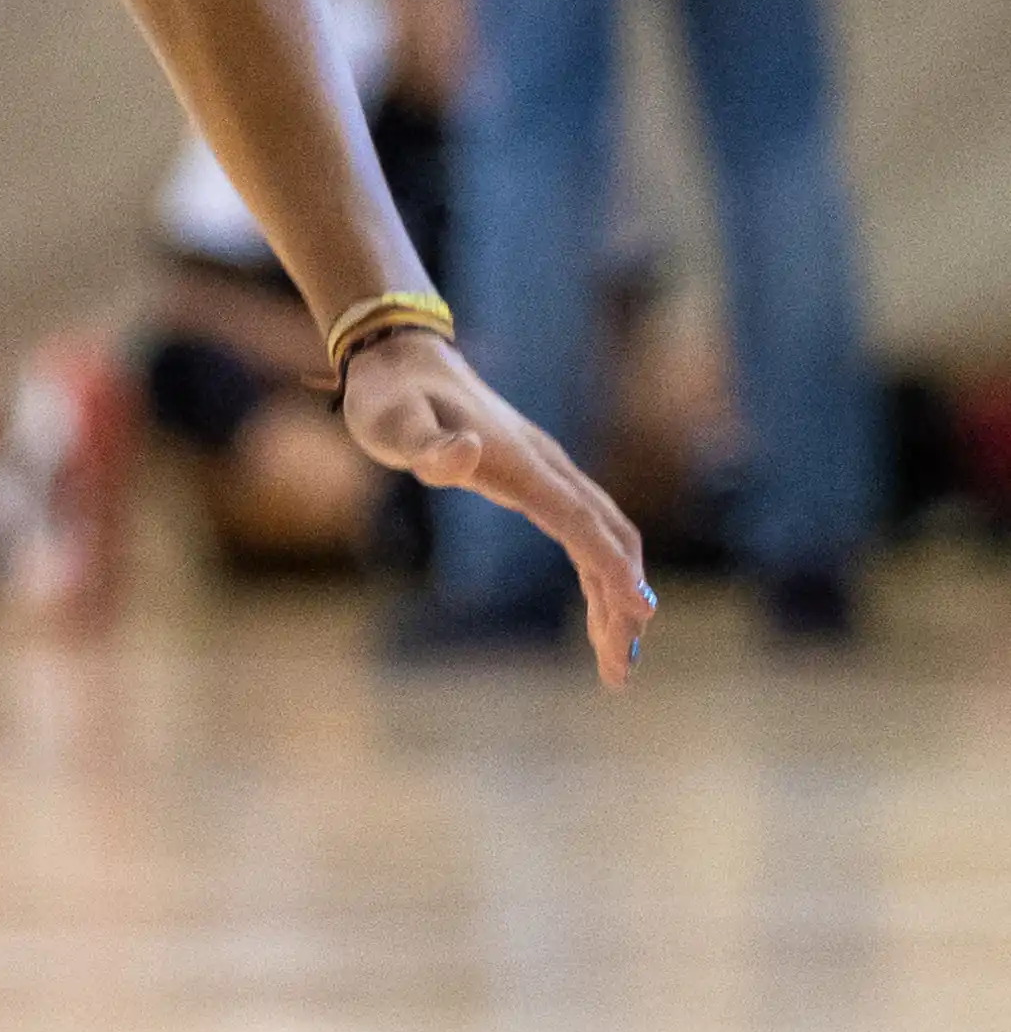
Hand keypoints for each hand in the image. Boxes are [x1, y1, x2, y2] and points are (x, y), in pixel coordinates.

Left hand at [341, 332, 656, 686]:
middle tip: (622, 670)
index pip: (578, 520)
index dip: (609, 566)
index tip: (638, 612)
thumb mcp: (393, 424)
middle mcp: (545, 468)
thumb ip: (426, 447)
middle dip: (620, 601)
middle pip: (604, 537)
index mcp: (520, 463)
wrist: (403, 361)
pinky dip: (598, 576)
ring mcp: (546, 474)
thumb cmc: (393, 398)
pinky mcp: (536, 484)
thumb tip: (464, 455)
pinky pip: (582, 534)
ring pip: (601, 539)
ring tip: (616, 663)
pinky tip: (600, 616)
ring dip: (614, 597)